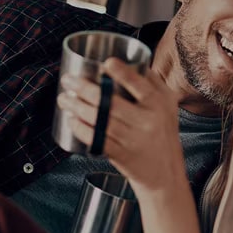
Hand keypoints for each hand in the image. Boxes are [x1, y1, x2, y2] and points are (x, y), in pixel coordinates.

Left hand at [57, 58, 187, 195]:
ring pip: (100, 120)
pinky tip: (71, 120)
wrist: (165, 172)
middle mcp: (146, 121)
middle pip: (111, 103)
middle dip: (84, 89)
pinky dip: (81, 129)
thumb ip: (152, 82)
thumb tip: (130, 60)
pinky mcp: (121, 154)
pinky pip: (96, 139)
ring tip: (64, 99)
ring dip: (77, 108)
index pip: (139, 85)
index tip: (106, 63)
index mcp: (158, 104)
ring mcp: (133, 139)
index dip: (122, 73)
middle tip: (68, 81)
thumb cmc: (163, 132)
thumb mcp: (167, 104)